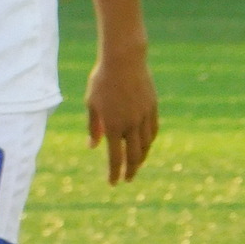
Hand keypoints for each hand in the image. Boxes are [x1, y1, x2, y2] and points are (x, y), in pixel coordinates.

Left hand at [86, 47, 157, 183]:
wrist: (124, 60)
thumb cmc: (102, 80)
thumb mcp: (91, 103)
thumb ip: (93, 126)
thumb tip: (93, 146)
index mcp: (113, 125)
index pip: (115, 157)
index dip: (114, 172)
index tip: (113, 183)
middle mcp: (131, 124)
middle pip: (133, 155)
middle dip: (130, 171)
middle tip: (127, 179)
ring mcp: (144, 116)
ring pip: (146, 144)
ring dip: (140, 158)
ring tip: (135, 165)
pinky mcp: (153, 107)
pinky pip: (153, 130)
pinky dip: (149, 141)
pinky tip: (145, 145)